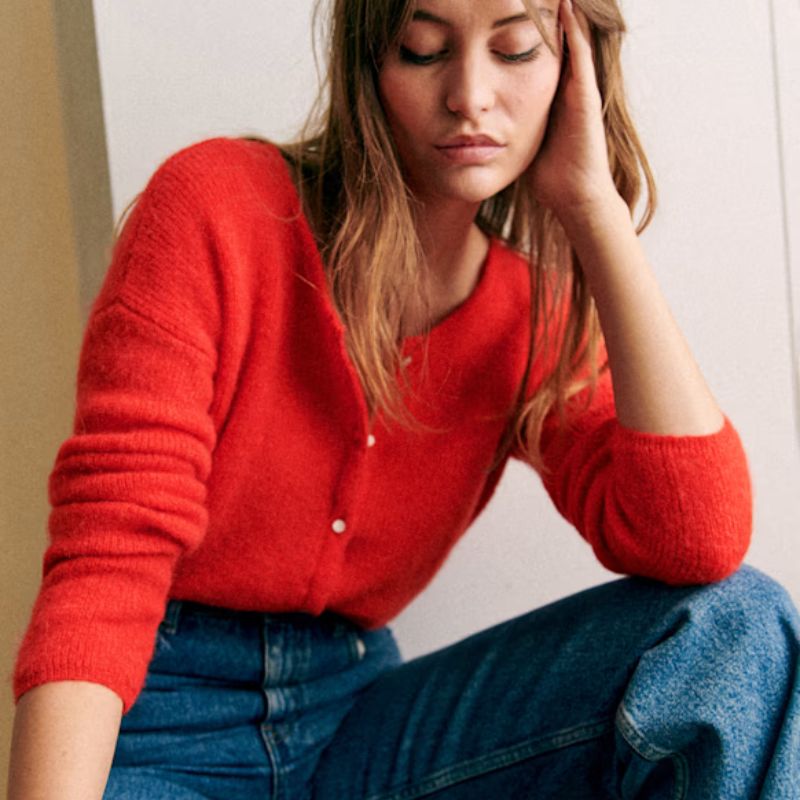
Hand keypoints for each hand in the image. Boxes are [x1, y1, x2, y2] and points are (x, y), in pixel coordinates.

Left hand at [529, 0, 619, 222]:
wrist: (574, 197)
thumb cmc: (549, 176)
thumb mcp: (521, 139)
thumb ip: (508, 124)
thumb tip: (480, 121)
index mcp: (550, 94)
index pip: (535, 52)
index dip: (524, 29)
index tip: (507, 5)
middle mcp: (566, 86)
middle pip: (552, 39)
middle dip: (541, 13)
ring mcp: (579, 89)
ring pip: (571, 40)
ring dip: (561, 14)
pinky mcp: (586, 96)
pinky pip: (579, 56)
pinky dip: (573, 31)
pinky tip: (565, 7)